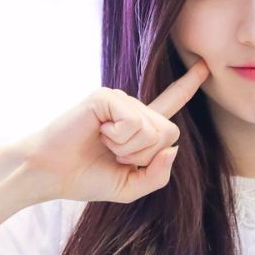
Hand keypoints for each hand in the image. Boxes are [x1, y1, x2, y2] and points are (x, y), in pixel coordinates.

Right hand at [16, 59, 209, 203]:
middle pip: (168, 132)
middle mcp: (131, 109)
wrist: (50, 174)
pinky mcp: (105, 96)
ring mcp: (119, 99)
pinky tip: (98, 134)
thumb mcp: (130, 187)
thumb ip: (158, 175)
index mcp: (138, 127)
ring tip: (102, 144)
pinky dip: (118, 138)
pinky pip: (134, 122)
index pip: (170, 105)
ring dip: (128, 149)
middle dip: (144, 155)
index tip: (205, 68)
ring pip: (153, 130)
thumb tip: (173, 149)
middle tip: (113, 154)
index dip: (187, 87)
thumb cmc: (85, 178)